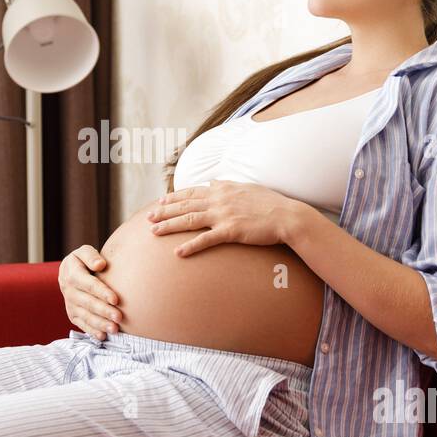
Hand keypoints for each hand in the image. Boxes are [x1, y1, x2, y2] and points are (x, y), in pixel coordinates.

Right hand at [58, 245, 122, 339]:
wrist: (71, 272)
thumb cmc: (83, 261)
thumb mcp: (84, 252)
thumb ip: (91, 256)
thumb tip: (100, 264)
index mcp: (72, 274)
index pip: (88, 284)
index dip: (102, 292)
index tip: (116, 299)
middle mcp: (69, 291)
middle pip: (88, 303)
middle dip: (104, 311)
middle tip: (119, 317)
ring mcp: (70, 304)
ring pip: (85, 316)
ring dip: (100, 324)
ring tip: (115, 329)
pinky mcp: (72, 315)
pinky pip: (82, 325)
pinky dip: (92, 331)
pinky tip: (103, 336)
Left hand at [146, 180, 297, 256]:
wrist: (287, 216)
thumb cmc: (270, 203)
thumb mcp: (246, 188)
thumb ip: (227, 185)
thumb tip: (213, 183)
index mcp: (222, 189)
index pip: (192, 192)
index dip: (173, 197)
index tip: (160, 201)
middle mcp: (219, 199)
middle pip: (185, 205)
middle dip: (164, 211)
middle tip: (148, 218)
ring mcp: (224, 215)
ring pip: (189, 220)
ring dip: (169, 226)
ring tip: (153, 232)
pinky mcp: (231, 231)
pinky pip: (206, 239)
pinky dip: (190, 246)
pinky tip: (177, 252)